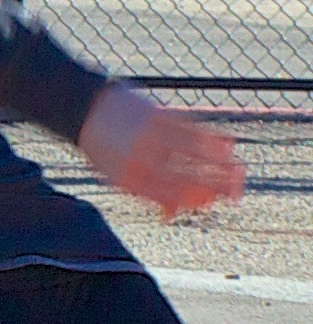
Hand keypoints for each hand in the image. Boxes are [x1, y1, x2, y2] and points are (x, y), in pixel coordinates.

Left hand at [83, 84, 245, 218]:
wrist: (82, 108)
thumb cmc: (103, 147)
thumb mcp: (116, 175)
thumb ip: (146, 193)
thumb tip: (171, 214)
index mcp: (130, 175)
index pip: (168, 195)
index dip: (192, 200)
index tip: (211, 204)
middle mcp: (142, 157)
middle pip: (187, 176)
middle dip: (216, 187)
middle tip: (237, 194)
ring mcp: (152, 135)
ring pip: (195, 153)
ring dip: (222, 164)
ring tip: (240, 172)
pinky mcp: (158, 116)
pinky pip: (191, 129)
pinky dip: (213, 138)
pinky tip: (229, 145)